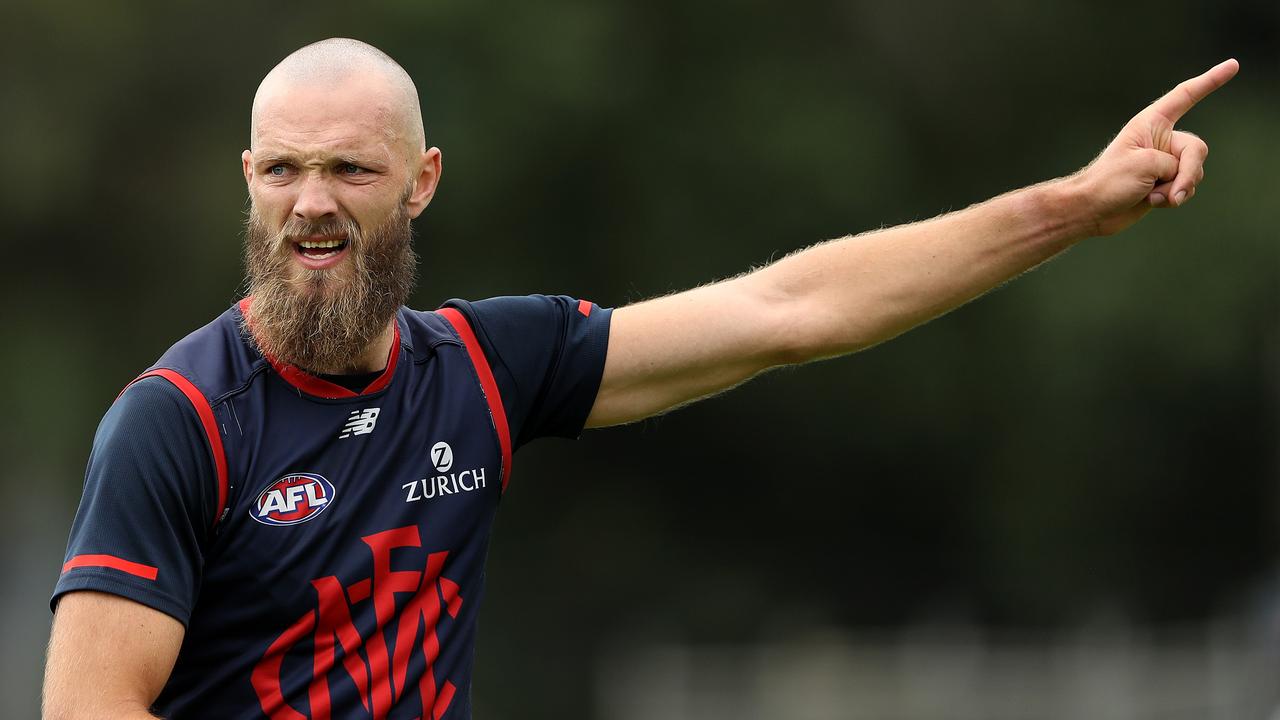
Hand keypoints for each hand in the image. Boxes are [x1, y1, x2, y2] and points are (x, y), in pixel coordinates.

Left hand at [1075, 59, 1238, 236]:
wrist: (1091, 211)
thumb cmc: (1108, 182)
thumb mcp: (1143, 165)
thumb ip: (1174, 166)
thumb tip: (1183, 183)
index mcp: (1151, 123)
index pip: (1185, 96)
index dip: (1210, 81)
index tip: (1233, 65)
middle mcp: (1161, 140)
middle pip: (1197, 149)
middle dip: (1188, 172)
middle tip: (1172, 190)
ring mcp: (1164, 163)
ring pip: (1194, 172)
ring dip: (1177, 188)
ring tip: (1153, 196)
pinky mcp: (1165, 183)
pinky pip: (1186, 188)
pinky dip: (1173, 198)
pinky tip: (1152, 202)